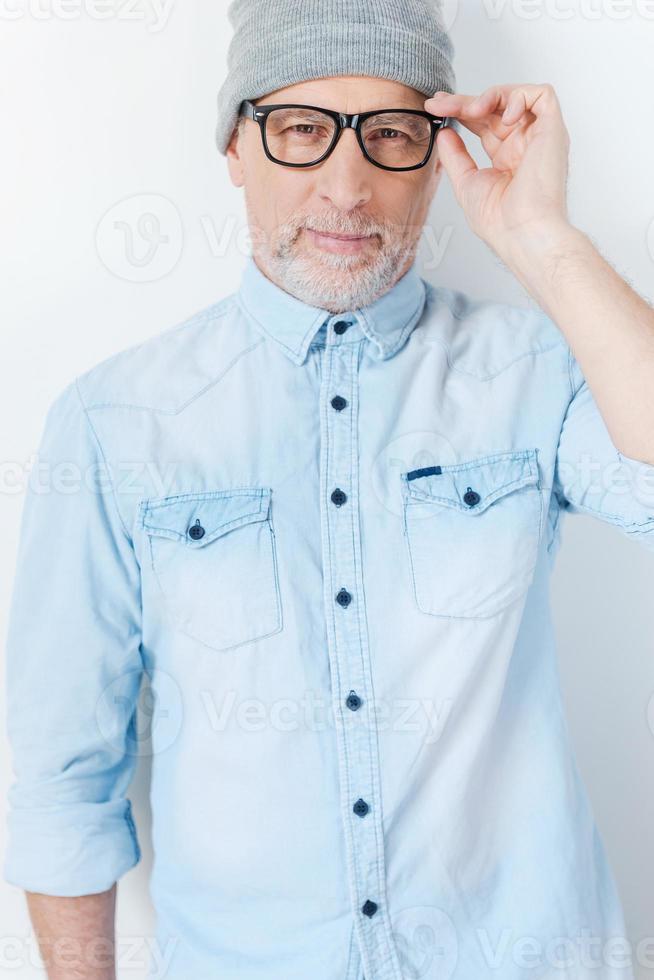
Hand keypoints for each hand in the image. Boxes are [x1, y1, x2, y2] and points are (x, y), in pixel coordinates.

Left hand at [425, 84, 572, 258]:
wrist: (520, 232)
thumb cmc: (498, 220)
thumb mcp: (466, 182)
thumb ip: (455, 156)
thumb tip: (444, 132)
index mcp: (505, 157)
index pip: (482, 123)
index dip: (460, 111)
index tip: (435, 107)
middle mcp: (523, 144)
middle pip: (494, 107)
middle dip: (465, 100)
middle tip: (440, 103)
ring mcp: (539, 136)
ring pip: (517, 95)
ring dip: (490, 95)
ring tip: (472, 110)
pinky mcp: (553, 130)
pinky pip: (543, 95)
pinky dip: (520, 96)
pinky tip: (503, 117)